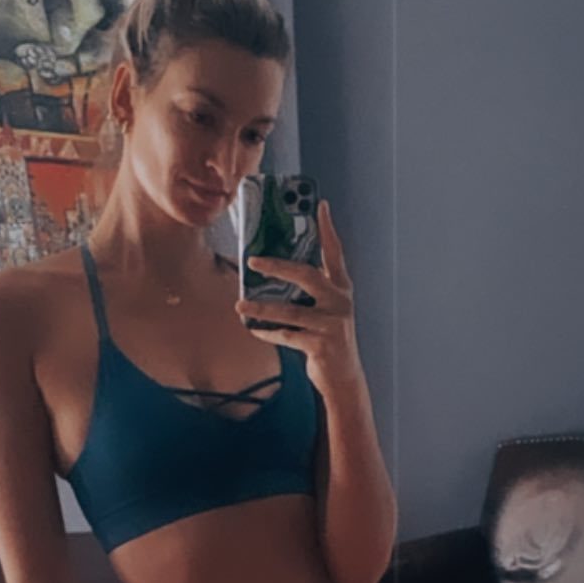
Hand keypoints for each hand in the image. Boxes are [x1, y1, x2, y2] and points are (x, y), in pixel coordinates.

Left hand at [237, 198, 360, 385]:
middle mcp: (340, 302)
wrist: (343, 377)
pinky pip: (287, 335)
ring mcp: (332, 324)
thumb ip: (308, 290)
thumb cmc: (327, 337)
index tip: (321, 205)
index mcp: (341, 288)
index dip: (328, 229)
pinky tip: (255, 331)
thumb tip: (270, 270)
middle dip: (278, 266)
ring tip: (240, 306)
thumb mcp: (324, 309)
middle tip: (253, 261)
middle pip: (307, 275)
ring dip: (262, 308)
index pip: (335, 253)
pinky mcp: (322, 345)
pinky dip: (269, 333)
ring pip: (291, 310)